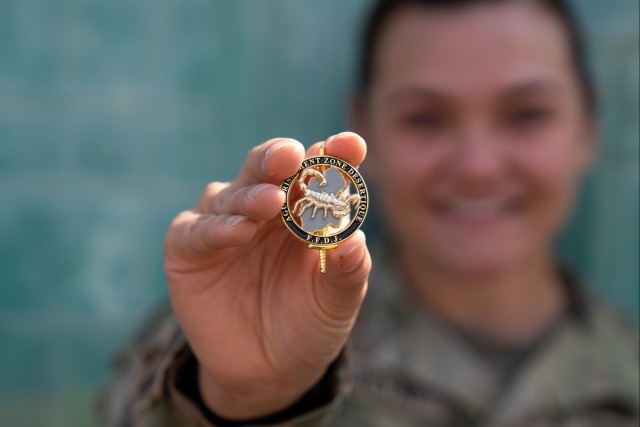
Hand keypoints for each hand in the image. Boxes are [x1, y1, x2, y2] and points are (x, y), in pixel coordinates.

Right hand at [164, 132, 370, 419]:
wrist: (269, 370)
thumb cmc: (308, 323)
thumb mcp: (335, 301)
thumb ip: (348, 270)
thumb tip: (354, 239)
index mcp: (305, 207)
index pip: (320, 172)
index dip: (335, 156)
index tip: (351, 145)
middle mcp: (264, 206)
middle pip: (270, 168)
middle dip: (281, 157)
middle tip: (294, 155)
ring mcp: (225, 221)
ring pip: (236, 194)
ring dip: (253, 195)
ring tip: (273, 201)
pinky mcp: (188, 246)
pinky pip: (200, 230)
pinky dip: (219, 228)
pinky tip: (240, 230)